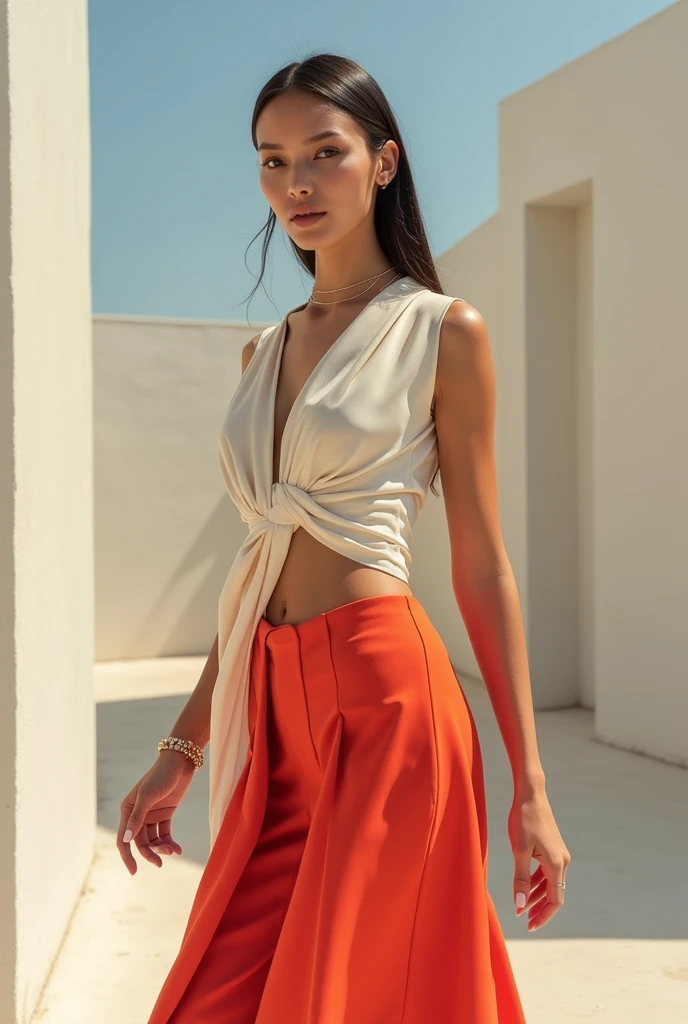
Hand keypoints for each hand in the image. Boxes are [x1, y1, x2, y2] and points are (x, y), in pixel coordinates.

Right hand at [117, 752, 195, 874]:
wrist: (181, 762)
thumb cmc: (161, 776)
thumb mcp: (148, 796)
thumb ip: (137, 818)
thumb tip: (125, 840)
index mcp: (128, 810)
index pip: (123, 839)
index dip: (127, 857)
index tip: (133, 872)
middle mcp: (137, 815)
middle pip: (140, 842)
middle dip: (149, 854)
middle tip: (161, 863)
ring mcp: (152, 815)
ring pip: (153, 840)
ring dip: (162, 848)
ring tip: (173, 851)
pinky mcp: (165, 814)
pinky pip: (165, 834)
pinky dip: (170, 842)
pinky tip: (178, 849)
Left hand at [507, 785, 570, 931]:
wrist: (530, 794)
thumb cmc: (523, 820)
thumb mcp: (518, 851)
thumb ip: (520, 879)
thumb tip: (520, 906)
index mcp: (556, 864)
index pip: (554, 901)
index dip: (543, 916)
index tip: (529, 926)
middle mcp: (562, 861)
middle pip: (555, 894)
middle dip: (540, 910)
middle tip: (524, 921)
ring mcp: (559, 854)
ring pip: (550, 883)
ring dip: (537, 896)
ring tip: (522, 907)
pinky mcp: (553, 848)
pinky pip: (547, 872)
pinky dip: (537, 882)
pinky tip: (525, 886)